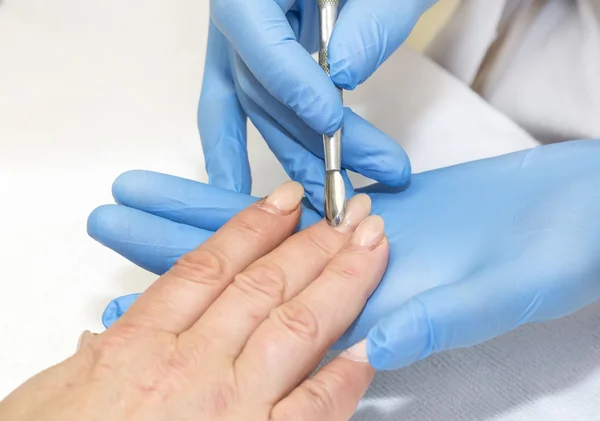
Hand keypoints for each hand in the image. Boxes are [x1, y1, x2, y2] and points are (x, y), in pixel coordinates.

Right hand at [0, 183, 388, 420]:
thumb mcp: (50, 397)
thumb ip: (89, 360)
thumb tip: (99, 337)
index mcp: (142, 343)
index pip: (211, 265)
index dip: (254, 226)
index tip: (286, 200)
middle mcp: (193, 365)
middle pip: (265, 285)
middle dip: (315, 243)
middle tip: (352, 213)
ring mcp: (232, 407)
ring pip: (296, 326)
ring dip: (341, 282)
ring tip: (371, 248)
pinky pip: (314, 408)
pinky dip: (345, 374)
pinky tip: (370, 343)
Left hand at [89, 139, 599, 370]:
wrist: (573, 219)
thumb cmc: (547, 259)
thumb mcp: (496, 295)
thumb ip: (433, 320)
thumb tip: (373, 344)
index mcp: (370, 311)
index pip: (272, 312)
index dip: (211, 285)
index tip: (148, 286)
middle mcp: (346, 284)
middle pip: (240, 271)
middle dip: (173, 240)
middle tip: (113, 216)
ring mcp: (350, 250)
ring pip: (256, 238)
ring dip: (189, 218)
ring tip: (130, 197)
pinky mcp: (361, 217)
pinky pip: (291, 215)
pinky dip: (248, 208)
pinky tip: (196, 196)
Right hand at [199, 0, 436, 208]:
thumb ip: (372, 18)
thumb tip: (344, 76)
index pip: (255, 31)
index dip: (291, 82)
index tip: (331, 121)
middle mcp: (238, 7)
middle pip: (259, 82)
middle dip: (307, 139)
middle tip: (351, 183)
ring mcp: (244, 33)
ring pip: (255, 103)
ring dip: (295, 151)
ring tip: (339, 191)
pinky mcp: (257, 52)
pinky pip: (239, 99)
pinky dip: (236, 142)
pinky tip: (236, 184)